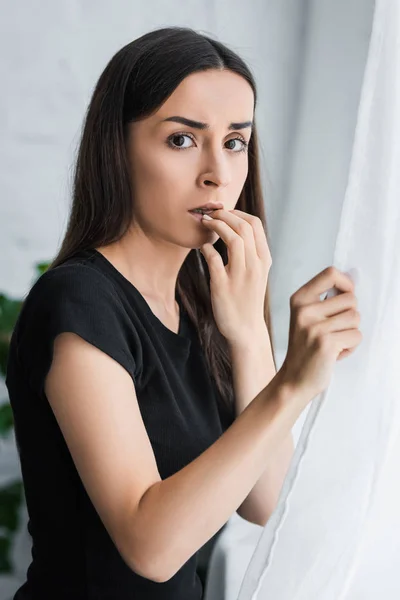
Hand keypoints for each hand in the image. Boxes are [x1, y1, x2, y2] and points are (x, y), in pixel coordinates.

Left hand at [199, 209, 271, 344]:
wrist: (246, 329)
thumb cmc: (248, 299)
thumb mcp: (258, 273)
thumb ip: (251, 252)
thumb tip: (237, 228)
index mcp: (264, 260)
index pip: (255, 224)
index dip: (238, 213)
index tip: (224, 213)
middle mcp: (255, 265)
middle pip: (244, 227)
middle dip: (225, 215)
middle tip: (210, 214)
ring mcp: (240, 276)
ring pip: (233, 239)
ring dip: (216, 226)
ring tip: (205, 223)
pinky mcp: (223, 286)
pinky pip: (214, 259)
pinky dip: (206, 248)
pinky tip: (201, 246)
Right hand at [279, 266, 362, 404]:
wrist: (294, 379)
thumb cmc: (305, 348)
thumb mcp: (307, 317)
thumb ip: (325, 300)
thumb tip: (352, 284)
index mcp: (299, 299)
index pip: (330, 274)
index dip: (346, 284)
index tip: (346, 296)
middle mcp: (305, 310)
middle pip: (350, 299)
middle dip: (350, 316)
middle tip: (334, 330)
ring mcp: (314, 327)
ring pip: (356, 318)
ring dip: (351, 333)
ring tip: (334, 342)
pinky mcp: (326, 343)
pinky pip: (356, 336)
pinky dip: (351, 347)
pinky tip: (335, 353)